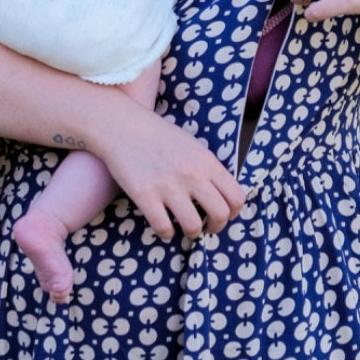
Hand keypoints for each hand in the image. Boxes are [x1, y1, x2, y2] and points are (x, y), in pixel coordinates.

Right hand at [96, 102, 245, 238]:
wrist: (123, 126)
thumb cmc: (159, 136)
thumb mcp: (194, 146)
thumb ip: (209, 169)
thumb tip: (222, 196)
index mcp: (207, 162)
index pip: (236, 197)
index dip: (234, 212)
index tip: (224, 216)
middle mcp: (192, 175)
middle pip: (220, 214)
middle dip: (216, 227)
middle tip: (207, 227)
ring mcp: (168, 186)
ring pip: (193, 226)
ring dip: (192, 232)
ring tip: (185, 228)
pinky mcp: (145, 195)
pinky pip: (164, 228)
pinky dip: (167, 233)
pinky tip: (164, 226)